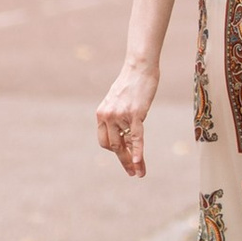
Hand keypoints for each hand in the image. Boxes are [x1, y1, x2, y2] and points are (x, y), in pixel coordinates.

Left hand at [95, 54, 156, 176]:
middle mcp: (107, 116)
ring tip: (139, 173)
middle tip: (132, 173)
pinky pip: (135, 137)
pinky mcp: (135, 114)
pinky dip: (137, 151)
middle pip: (113, 146)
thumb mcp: (119, 101)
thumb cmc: (133, 82)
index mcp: (101, 114)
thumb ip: (118, 117)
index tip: (126, 157)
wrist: (140, 67)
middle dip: (123, 161)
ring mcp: (120, 115)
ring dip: (131, 161)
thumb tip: (125, 132)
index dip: (115, 151)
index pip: (104, 140)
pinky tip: (139, 162)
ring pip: (124, 144)